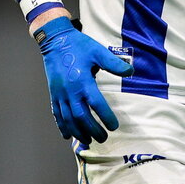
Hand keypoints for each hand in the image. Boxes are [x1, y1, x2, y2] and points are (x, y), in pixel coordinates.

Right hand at [35, 16, 133, 143]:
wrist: (56, 42)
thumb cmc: (79, 46)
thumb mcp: (99, 52)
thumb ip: (114, 64)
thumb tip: (131, 72)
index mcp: (83, 81)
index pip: (96, 104)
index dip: (105, 117)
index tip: (114, 126)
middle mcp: (70, 91)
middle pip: (81, 117)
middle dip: (92, 130)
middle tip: (103, 138)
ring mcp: (59, 94)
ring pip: (68, 119)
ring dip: (78, 132)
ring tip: (88, 141)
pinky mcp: (53, 94)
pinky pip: (57, 114)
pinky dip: (62, 126)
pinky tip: (68, 135)